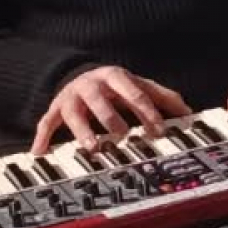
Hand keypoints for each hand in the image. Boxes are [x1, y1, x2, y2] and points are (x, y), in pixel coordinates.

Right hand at [32, 66, 191, 155]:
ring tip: (93, 147)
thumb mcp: (139, 85)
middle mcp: (91, 85)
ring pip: (74, 113)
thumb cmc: (116, 85)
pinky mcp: (56, 109)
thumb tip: (189, 113)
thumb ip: (163, 97)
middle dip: (112, 118)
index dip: (147, 112)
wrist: (80, 74)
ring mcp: (72, 97)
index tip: (158, 130)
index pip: (134, 94)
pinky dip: (41, 137)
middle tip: (123, 134)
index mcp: (115, 77)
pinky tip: (39, 153)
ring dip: (82, 130)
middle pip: (101, 101)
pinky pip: (45, 123)